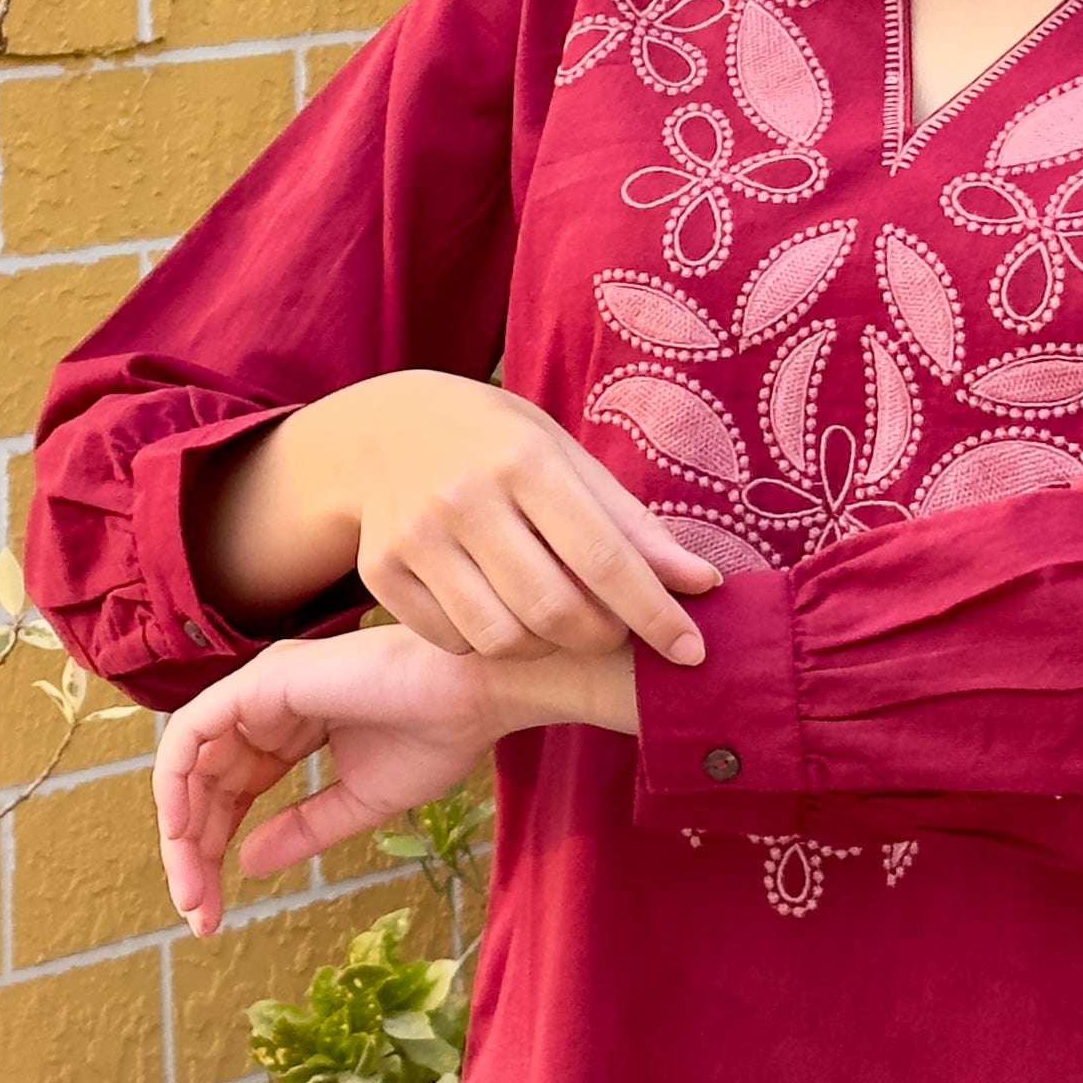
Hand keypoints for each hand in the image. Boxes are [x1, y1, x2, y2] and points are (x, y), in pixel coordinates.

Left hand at [153, 624, 637, 933]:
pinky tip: (183, 835)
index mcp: (289, 725)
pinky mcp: (262, 682)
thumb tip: (246, 865)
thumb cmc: (438, 735)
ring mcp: (261, 687)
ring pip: (189, 762)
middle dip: (192, 851)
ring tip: (194, 891)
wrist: (477, 695)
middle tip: (198, 913)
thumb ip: (302, 829)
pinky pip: (190, 734)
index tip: (214, 913)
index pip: (232, 789)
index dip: (216, 848)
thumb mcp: (358, 802)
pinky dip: (176, 785)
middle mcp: (265, 703)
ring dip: (181, 830)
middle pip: (204, 781)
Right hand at [191, 370, 719, 664]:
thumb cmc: (499, 445)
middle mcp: (466, 497)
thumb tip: (701, 583)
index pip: (604, 556)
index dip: (655, 612)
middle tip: (615, 632)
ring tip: (556, 620)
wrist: (381, 430)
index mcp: (525, 460)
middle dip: (602, 637)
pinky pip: (453, 641)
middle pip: (553, 609)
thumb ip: (632, 524)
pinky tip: (497, 609)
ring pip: (501, 637)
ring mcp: (416, 536)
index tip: (692, 651)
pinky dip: (488, 643)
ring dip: (545, 646)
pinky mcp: (382, 571)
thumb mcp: (566, 459)